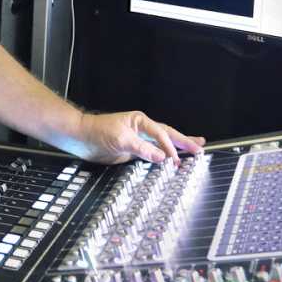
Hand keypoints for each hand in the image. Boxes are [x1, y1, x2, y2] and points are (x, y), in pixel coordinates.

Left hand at [72, 110, 203, 165]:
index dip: (169, 147)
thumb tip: (161, 157)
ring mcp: (139, 140)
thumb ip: (141, 148)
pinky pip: (154, 154)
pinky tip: (172, 159)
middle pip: (168, 135)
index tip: (175, 160)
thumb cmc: (97, 132)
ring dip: (178, 147)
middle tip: (200, 148)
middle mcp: (141, 129)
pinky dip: (165, 157)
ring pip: (163, 144)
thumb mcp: (120, 139)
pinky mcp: (134, 151)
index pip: (161, 134)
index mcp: (140, 121)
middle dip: (184, 142)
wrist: (80, 139)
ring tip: (195, 148)